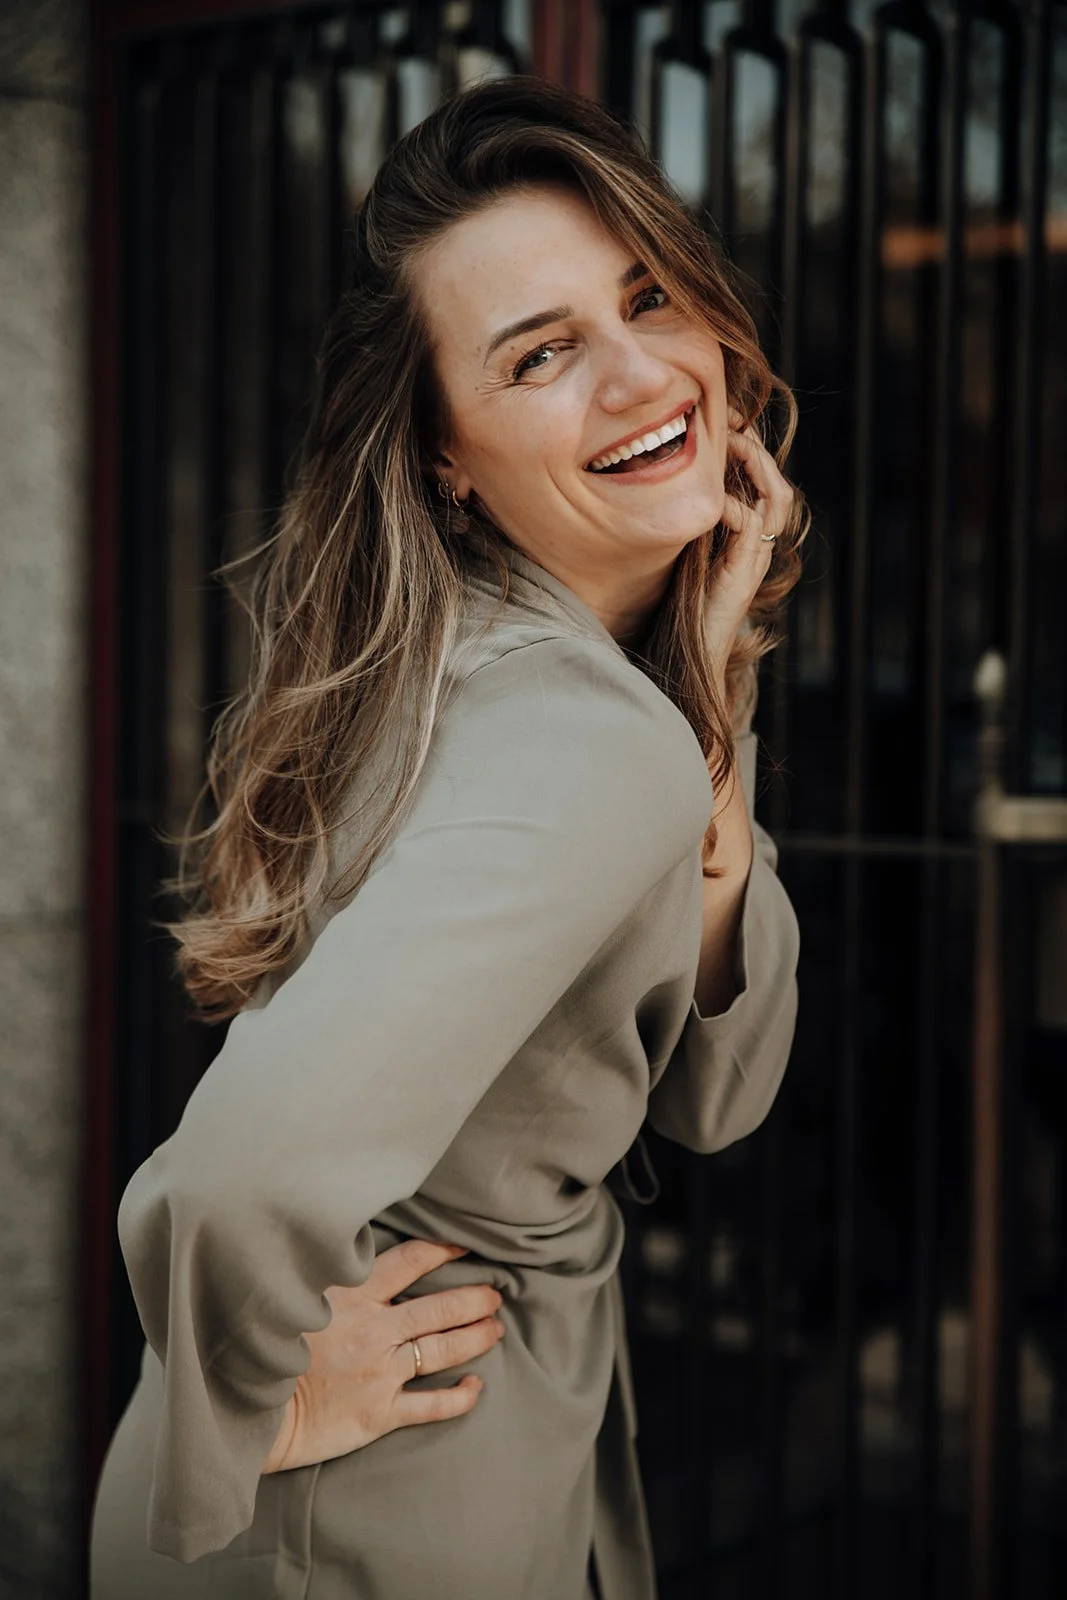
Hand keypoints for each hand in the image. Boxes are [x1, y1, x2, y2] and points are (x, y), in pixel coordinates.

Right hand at [262, 1240, 504, 1473]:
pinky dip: (460, 1396)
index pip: (411, 1262)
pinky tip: (477, 1387)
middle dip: (475, 1298)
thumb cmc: (263, 1343)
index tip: (465, 1244)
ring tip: (495, 1328)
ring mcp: (380, 1372)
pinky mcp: (378, 1413)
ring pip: (443, 1349)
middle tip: (495, 1293)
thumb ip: (330, 1275)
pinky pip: (431, 1405)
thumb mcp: (295, 1293)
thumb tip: (348, 1250)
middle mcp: (374, 1330)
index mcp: (353, 1296)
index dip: (443, 1249)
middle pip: (441, 1308)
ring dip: (476, 1337)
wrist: (245, 1404)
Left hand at [704, 408, 795, 680]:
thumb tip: (660, 481)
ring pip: (776, 498)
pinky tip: (709, 499)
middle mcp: (760, 545)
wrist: (694, 652)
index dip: (749, 451)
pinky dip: (730, 505)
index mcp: (748, 538)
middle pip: (777, 485)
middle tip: (731, 424)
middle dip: (756, 450)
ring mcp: (756, 558)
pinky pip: (749, 525)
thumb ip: (689, 522)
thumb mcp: (685, 550)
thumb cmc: (685, 606)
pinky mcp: (744, 571)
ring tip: (730, 445)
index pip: (762, 484)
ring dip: (754, 468)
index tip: (726, 422)